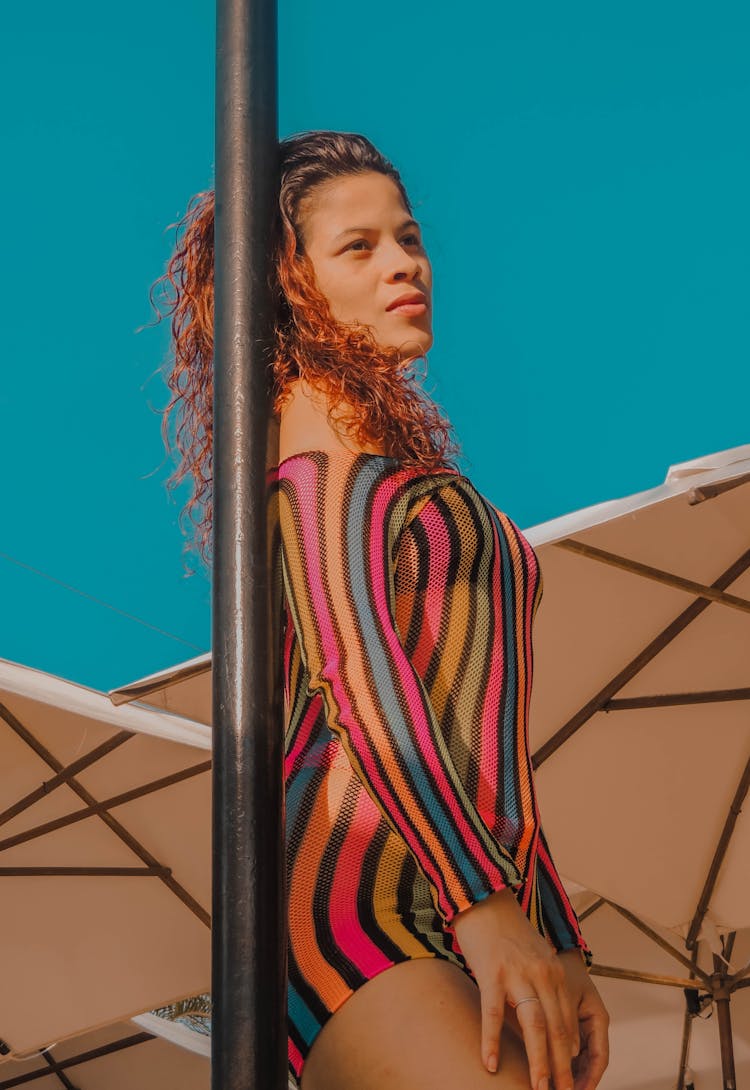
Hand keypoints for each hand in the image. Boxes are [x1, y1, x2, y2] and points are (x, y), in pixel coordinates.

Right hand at [451, 888, 579, 1089]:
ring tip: (538, 1088)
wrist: (483, 899)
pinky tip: (490, 1063)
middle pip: (556, 1029)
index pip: (568, 1024)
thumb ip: (544, 989)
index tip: (570, 1080)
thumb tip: (552, 1030)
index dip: (569, 1056)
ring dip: (538, 1061)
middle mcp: (542, 975)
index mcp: (554, 973)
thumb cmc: (506, 933)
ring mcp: (517, 974)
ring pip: (534, 1025)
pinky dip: (492, 1041)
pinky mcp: (492, 972)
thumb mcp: (534, 959)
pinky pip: (494, 1013)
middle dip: (560, 1067)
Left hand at [555, 949, 608, 1089]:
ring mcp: (582, 1024)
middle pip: (590, 1063)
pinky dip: (561, 1061)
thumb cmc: (556, 966)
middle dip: (578, 1082)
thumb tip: (568, 1054)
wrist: (550, 947)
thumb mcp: (560, 991)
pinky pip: (569, 1048)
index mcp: (598, 1016)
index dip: (588, 1079)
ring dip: (570, 1074)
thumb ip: (564, 1021)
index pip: (598, 1058)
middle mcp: (594, 1023)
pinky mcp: (568, 1023)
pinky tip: (549, 1072)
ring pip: (580, 1059)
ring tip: (556, 1088)